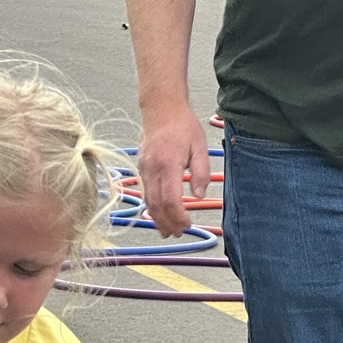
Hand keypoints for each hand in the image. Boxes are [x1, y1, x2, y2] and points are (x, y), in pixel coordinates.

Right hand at [138, 105, 211, 237]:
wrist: (161, 109)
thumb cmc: (182, 126)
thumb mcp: (199, 146)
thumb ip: (200, 172)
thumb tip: (198, 196)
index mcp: (169, 165)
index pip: (170, 200)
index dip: (178, 216)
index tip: (187, 224)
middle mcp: (153, 169)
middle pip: (156, 205)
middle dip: (167, 223)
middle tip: (178, 233)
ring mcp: (144, 169)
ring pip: (148, 201)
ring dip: (157, 219)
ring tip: (168, 230)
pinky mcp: (142, 169)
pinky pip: (146, 193)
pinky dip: (152, 207)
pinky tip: (160, 214)